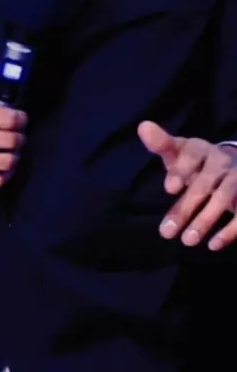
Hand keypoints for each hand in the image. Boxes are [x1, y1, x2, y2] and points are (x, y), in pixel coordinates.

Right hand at [0, 59, 27, 195]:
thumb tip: (1, 59)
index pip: (7, 118)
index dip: (20, 119)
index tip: (21, 120)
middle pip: (8, 141)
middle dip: (18, 140)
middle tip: (18, 139)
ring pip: (4, 162)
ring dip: (12, 159)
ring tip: (11, 154)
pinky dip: (1, 177)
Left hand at [138, 121, 236, 250]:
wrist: (232, 165)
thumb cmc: (196, 162)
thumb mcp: (179, 152)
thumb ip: (161, 144)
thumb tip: (143, 126)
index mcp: (201, 149)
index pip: (192, 155)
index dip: (182, 170)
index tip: (169, 188)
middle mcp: (221, 161)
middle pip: (204, 183)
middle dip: (186, 207)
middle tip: (167, 231)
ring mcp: (236, 178)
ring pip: (224, 197)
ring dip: (206, 220)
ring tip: (187, 240)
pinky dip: (230, 230)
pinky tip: (213, 245)